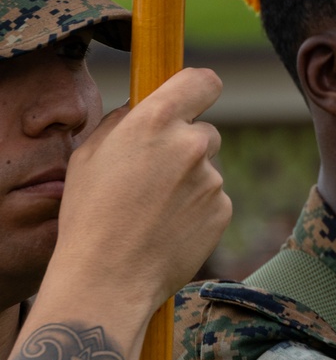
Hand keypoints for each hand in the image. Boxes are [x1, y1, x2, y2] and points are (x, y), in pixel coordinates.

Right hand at [49, 67, 231, 314]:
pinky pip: (214, 200)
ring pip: (207, 170)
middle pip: (205, 132)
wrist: (108, 278)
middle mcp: (191, 144)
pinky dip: (197, 211)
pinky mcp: (223, 211)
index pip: (203, 81)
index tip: (193, 99)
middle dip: (186, 147)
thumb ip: (122, 122)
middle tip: (154, 178)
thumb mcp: (89, 155)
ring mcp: (211, 179)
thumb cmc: (90, 215)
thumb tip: (142, 108)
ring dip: (189, 183)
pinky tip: (168, 229)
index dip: (198, 90)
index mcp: (155, 121)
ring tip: (154, 212)